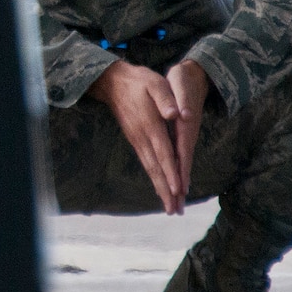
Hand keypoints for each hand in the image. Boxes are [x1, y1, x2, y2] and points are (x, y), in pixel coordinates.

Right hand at [87, 58, 210, 213]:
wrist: (114, 82)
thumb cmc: (139, 81)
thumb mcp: (154, 83)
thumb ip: (165, 98)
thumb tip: (176, 114)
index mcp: (150, 125)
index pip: (163, 153)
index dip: (171, 172)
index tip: (178, 190)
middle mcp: (142, 137)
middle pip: (156, 168)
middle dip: (166, 190)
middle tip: (174, 210)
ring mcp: (137, 140)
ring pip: (150, 169)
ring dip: (160, 189)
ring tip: (169, 207)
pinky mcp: (135, 140)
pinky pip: (146, 163)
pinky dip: (154, 178)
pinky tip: (160, 187)